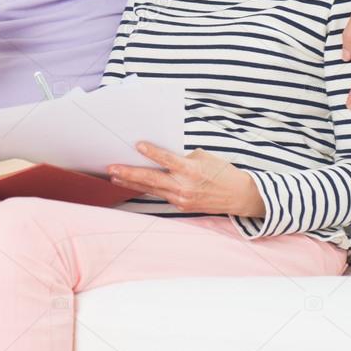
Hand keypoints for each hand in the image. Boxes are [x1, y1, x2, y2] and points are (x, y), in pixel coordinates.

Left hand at [108, 143, 265, 217]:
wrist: (238, 196)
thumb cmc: (223, 171)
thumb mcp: (205, 157)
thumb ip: (183, 157)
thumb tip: (164, 157)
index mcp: (191, 170)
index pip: (167, 159)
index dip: (151, 152)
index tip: (137, 144)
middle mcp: (184, 186)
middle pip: (151, 179)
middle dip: (129, 173)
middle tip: (111, 168)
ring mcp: (181, 198)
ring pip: (151, 189)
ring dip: (132, 182)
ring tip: (115, 176)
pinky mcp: (181, 205)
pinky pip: (161, 194)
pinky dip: (148, 188)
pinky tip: (134, 184)